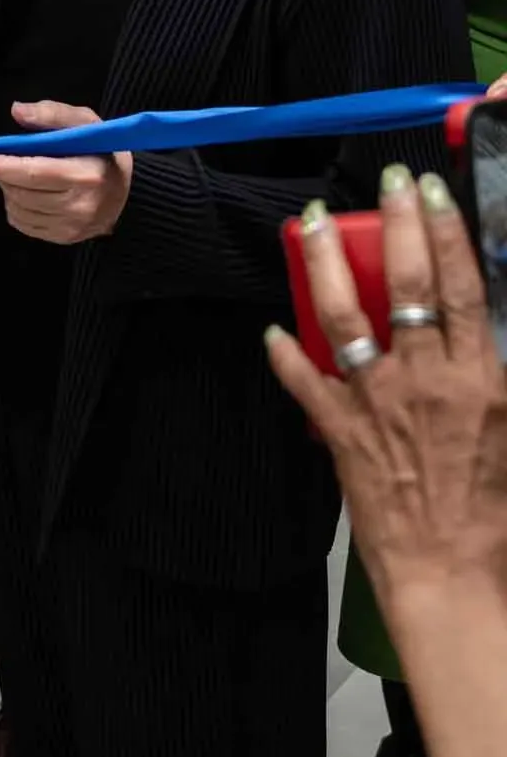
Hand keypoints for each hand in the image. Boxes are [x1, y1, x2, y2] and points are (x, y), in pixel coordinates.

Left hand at [0, 101, 129, 243]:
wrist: (128, 193)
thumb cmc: (102, 152)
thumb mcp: (84, 122)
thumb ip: (51, 114)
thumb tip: (17, 111)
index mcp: (86, 174)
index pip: (34, 172)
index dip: (4, 165)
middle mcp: (79, 206)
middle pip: (21, 193)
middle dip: (2, 176)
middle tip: (1, 161)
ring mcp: (72, 227)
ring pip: (18, 210)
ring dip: (8, 191)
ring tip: (18, 176)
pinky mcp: (64, 239)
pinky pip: (23, 225)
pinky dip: (17, 208)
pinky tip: (27, 194)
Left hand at [266, 170, 506, 618]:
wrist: (452, 578)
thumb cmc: (496, 517)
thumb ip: (495, 377)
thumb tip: (482, 330)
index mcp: (480, 378)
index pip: (463, 287)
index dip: (446, 232)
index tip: (433, 192)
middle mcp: (427, 379)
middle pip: (408, 283)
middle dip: (397, 222)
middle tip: (389, 179)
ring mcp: (378, 402)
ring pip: (345, 314)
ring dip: (327, 261)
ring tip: (313, 220)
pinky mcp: (341, 432)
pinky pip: (304, 382)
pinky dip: (285, 353)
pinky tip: (272, 329)